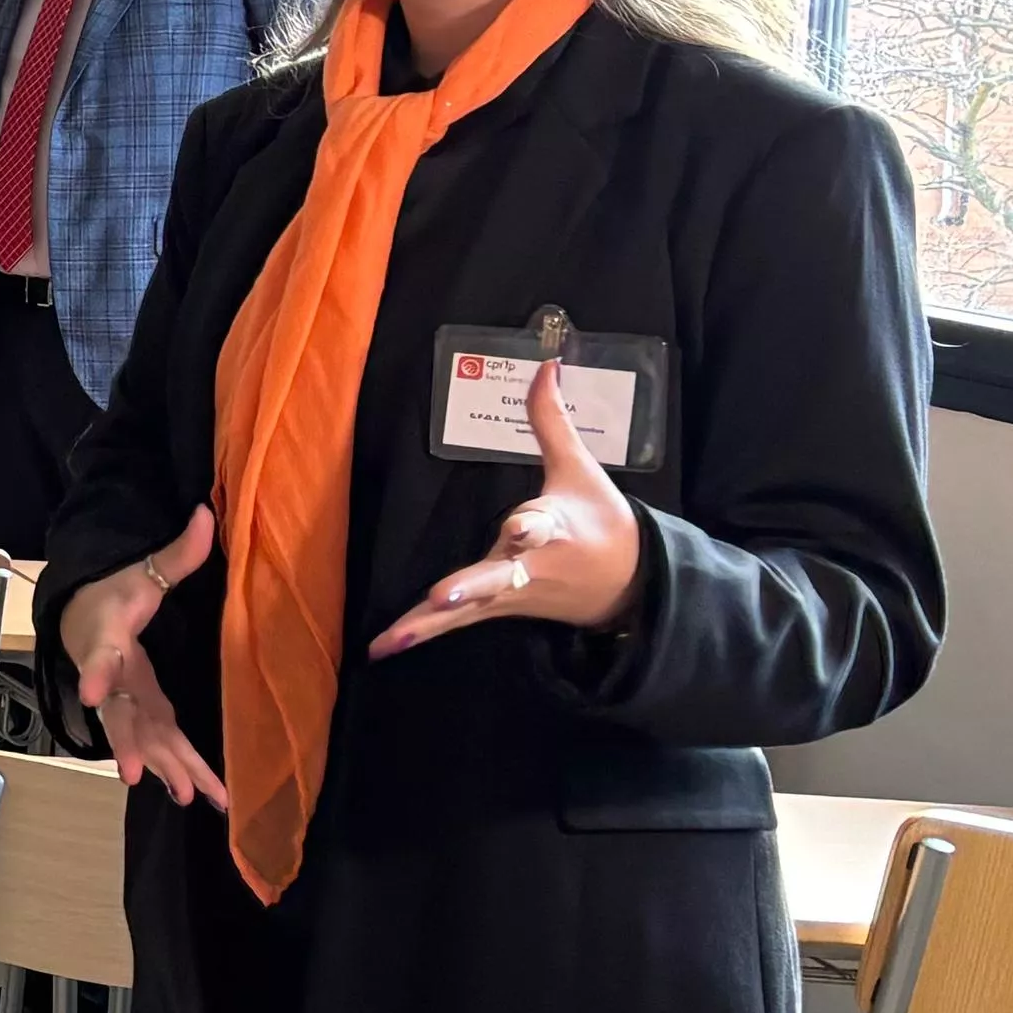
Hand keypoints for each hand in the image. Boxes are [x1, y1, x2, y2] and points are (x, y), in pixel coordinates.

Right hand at [63, 504, 226, 809]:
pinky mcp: (140, 710)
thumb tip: (206, 514)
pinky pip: (157, 743)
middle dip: (126, 741)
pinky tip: (199, 794)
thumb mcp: (142, 568)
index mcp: (109, 636)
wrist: (83, 614)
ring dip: (162, 766)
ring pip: (141, 736)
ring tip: (187, 796)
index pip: (100, 655)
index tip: (90, 694)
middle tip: (132, 771)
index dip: (96, 673)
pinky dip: (176, 768)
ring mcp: (124, 698)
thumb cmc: (113, 591)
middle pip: (117, 711)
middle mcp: (112, 675)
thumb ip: (179, 550)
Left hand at [370, 365, 643, 655]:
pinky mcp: (497, 609)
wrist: (631, 586)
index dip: (530, 526)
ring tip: (391, 639)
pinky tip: (382, 648)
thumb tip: (545, 364)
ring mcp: (511, 594)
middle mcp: (530, 566)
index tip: (521, 526)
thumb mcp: (579, 469)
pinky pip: (454, 625)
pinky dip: (421, 634)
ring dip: (429, 623)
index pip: (540, 525)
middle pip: (498, 576)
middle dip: (471, 586)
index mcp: (554, 529)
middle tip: (443, 596)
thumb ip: (551, 420)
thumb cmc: (601, 521)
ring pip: (468, 609)